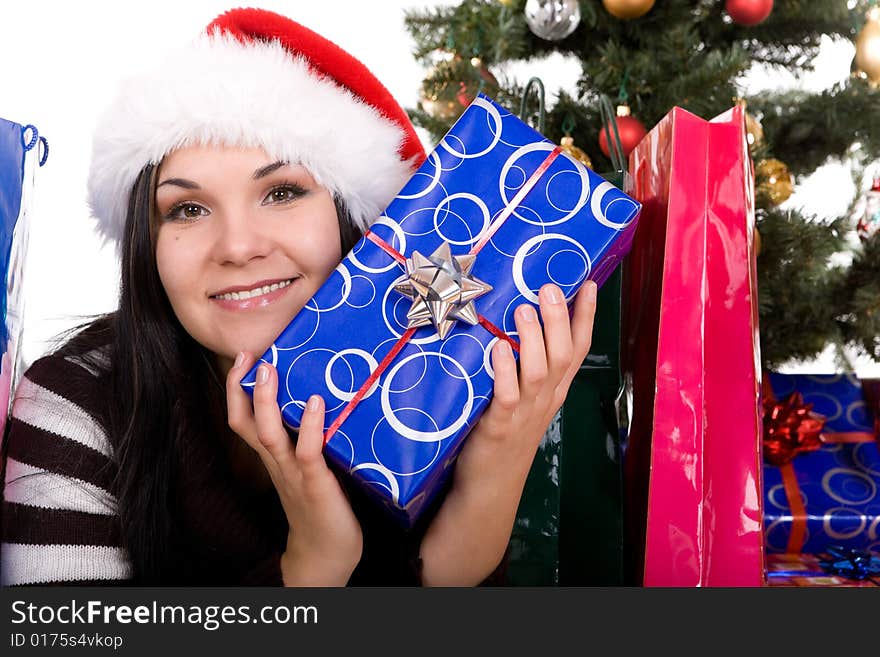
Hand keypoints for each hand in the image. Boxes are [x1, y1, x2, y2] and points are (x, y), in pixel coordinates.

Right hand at [226, 353, 362, 585]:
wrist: (326, 553)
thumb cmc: (321, 505)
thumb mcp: (309, 467)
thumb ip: (308, 439)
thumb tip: (323, 398)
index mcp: (273, 458)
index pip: (244, 421)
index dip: (238, 390)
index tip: (242, 359)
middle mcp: (277, 464)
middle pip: (246, 424)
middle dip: (242, 388)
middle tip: (247, 355)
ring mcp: (294, 474)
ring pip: (269, 435)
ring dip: (266, 402)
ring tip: (269, 370)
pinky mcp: (316, 485)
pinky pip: (307, 453)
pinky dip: (309, 427)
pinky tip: (314, 403)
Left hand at [419, 281, 596, 584]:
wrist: (491, 486)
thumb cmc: (505, 434)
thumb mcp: (526, 398)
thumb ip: (529, 364)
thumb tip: (523, 321)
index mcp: (555, 389)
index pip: (578, 348)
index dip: (585, 316)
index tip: (589, 283)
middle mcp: (546, 397)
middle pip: (563, 354)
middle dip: (560, 319)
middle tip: (550, 288)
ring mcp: (525, 412)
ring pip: (538, 371)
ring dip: (532, 339)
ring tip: (524, 311)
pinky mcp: (500, 426)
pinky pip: (507, 396)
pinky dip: (505, 372)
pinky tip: (498, 350)